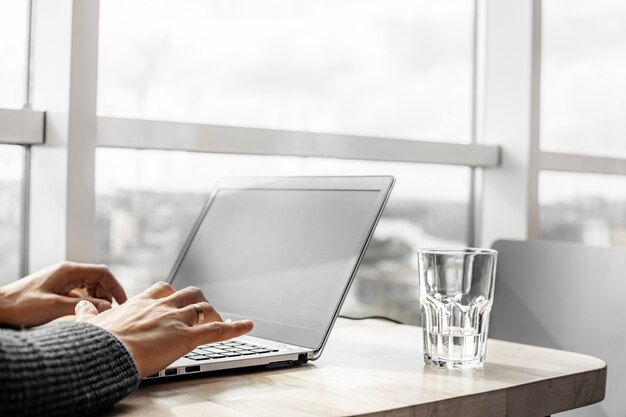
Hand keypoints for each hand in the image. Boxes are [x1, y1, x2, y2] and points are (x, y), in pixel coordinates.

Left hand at [0, 262, 126, 326]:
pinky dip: (86, 301)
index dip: (116, 286)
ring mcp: (60, 280)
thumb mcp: (55, 307)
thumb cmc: (22, 306)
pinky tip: (83, 313)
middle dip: (107, 293)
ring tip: (98, 314)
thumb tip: (108, 306)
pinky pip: (78, 292)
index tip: (123, 302)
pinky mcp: (55, 289)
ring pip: (89, 285)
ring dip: (97, 298)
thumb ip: (84, 306)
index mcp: (68, 270)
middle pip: (97, 278)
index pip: (102, 272)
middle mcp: (66, 272)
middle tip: (111, 312)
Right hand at [75, 281, 253, 376]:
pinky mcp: (187, 336)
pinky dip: (236, 326)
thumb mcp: (88, 323)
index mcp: (141, 302)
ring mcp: (176, 319)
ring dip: (215, 314)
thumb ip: (87, 314)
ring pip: (204, 308)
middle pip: (189, 294)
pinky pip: (217, 330)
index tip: (175, 300)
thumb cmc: (95, 342)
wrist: (102, 353)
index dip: (173, 295)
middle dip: (198, 302)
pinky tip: (248, 325)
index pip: (163, 289)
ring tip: (223, 321)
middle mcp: (162, 306)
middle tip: (201, 312)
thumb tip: (80, 308)